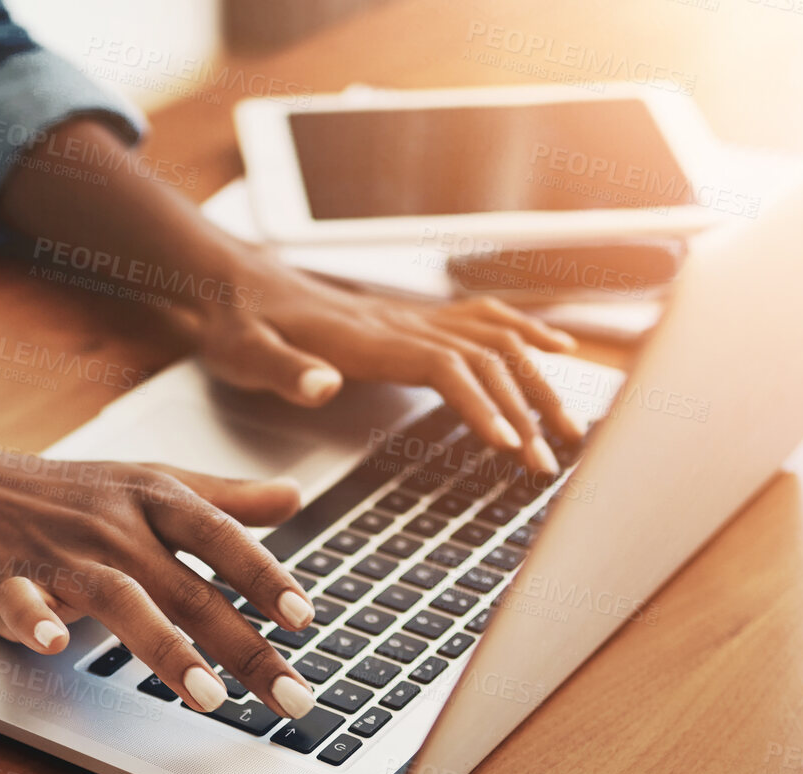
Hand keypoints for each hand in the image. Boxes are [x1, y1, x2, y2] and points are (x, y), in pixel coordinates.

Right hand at [0, 447, 325, 718]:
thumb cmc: (61, 491)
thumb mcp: (145, 480)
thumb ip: (222, 498)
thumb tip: (294, 497)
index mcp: (150, 497)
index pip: (220, 536)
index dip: (263, 576)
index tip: (303, 619)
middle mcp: (112, 525)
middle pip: (188, 588)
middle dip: (245, 647)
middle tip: (292, 698)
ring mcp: (58, 552)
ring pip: (121, 599)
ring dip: (166, 648)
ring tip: (209, 697)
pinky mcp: (4, 579)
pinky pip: (22, 601)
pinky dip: (37, 620)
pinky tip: (56, 645)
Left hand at [195, 258, 585, 474]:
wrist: (233, 281)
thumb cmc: (238, 324)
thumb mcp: (244, 353)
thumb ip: (284, 370)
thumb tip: (323, 385)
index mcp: (367, 338)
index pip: (444, 366)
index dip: (482, 404)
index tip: (510, 446)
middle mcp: (399, 322)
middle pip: (485, 357)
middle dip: (525, 409)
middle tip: (550, 463)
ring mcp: (410, 317)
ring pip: (495, 339)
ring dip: (537, 380)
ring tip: (570, 426)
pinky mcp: (410, 318)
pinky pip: (483, 319)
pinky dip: (526, 331)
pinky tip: (557, 347)